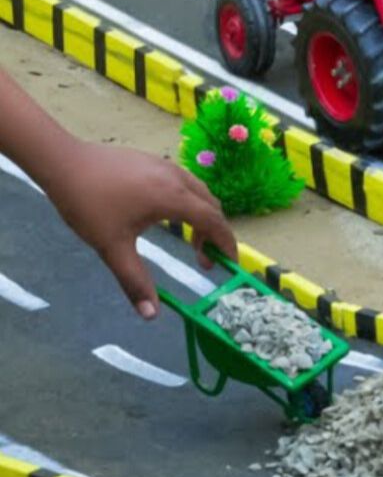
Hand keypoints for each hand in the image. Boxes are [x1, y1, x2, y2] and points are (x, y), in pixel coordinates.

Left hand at [40, 142, 238, 319]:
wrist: (61, 162)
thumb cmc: (88, 204)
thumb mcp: (111, 247)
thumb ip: (135, 280)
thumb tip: (152, 315)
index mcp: (173, 198)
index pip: (214, 221)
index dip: (226, 244)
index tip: (227, 264)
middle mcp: (177, 178)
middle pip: (212, 206)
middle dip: (215, 233)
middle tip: (203, 258)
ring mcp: (165, 166)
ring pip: (199, 192)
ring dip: (202, 216)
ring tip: (187, 238)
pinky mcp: (153, 160)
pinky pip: (184, 183)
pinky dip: (188, 202)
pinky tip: (165, 215)